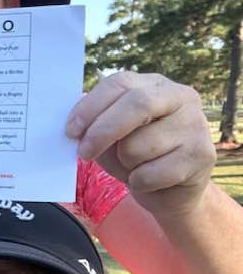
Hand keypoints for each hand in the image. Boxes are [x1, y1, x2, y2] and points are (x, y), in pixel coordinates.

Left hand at [66, 71, 215, 216]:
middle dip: (102, 131)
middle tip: (84, 153)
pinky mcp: (202, 155)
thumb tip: (75, 127)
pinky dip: (138, 183)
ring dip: (122, 164)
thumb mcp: (110, 136)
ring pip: (139, 145)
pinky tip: (149, 181)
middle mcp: (180, 97)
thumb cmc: (134, 156)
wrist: (170, 190)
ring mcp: (195, 124)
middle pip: (137, 104)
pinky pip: (150, 173)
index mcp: (154, 84)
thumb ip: (95, 125)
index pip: (119, 83)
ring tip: (132, 167)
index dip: (90, 107)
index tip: (70, 130)